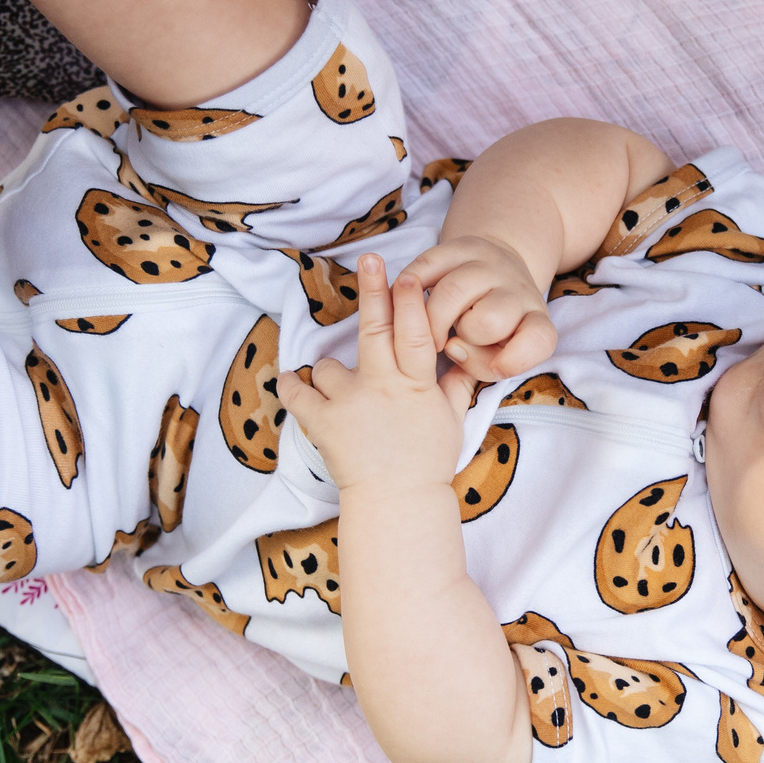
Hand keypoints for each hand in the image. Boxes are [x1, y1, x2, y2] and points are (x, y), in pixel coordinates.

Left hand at [277, 255, 467, 495]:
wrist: (397, 503)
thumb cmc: (428, 462)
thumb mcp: (452, 420)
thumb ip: (458, 383)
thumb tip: (470, 356)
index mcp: (415, 384)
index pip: (415, 331)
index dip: (411, 300)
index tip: (408, 273)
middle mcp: (380, 386)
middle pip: (375, 328)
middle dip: (374, 290)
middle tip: (371, 260)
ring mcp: (347, 403)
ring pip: (328, 365)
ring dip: (330, 371)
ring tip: (341, 389)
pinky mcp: (321, 422)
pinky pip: (297, 393)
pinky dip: (293, 386)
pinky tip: (294, 380)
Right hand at [398, 235, 555, 386]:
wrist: (500, 271)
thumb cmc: (495, 327)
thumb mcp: (498, 352)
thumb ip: (479, 363)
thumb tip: (450, 346)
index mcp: (535, 319)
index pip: (539, 339)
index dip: (516, 360)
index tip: (497, 367)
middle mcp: (518, 288)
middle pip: (489, 321)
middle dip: (466, 336)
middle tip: (458, 337)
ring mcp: (490, 263)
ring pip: (454, 291)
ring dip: (434, 317)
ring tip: (434, 324)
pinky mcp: (462, 245)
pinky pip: (427, 263)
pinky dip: (411, 285)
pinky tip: (409, 300)